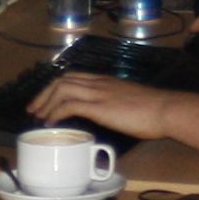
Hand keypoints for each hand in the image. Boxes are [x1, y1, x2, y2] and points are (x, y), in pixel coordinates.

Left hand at [27, 74, 183, 140]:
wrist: (165, 110)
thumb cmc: (153, 110)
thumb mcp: (128, 101)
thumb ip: (114, 104)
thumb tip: (107, 114)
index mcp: (104, 80)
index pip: (72, 76)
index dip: (54, 87)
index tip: (45, 100)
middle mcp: (98, 82)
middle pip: (61, 80)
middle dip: (43, 94)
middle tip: (33, 109)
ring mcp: (98, 93)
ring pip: (61, 89)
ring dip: (45, 103)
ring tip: (38, 117)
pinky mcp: (99, 106)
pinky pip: (69, 105)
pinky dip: (55, 112)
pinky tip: (51, 123)